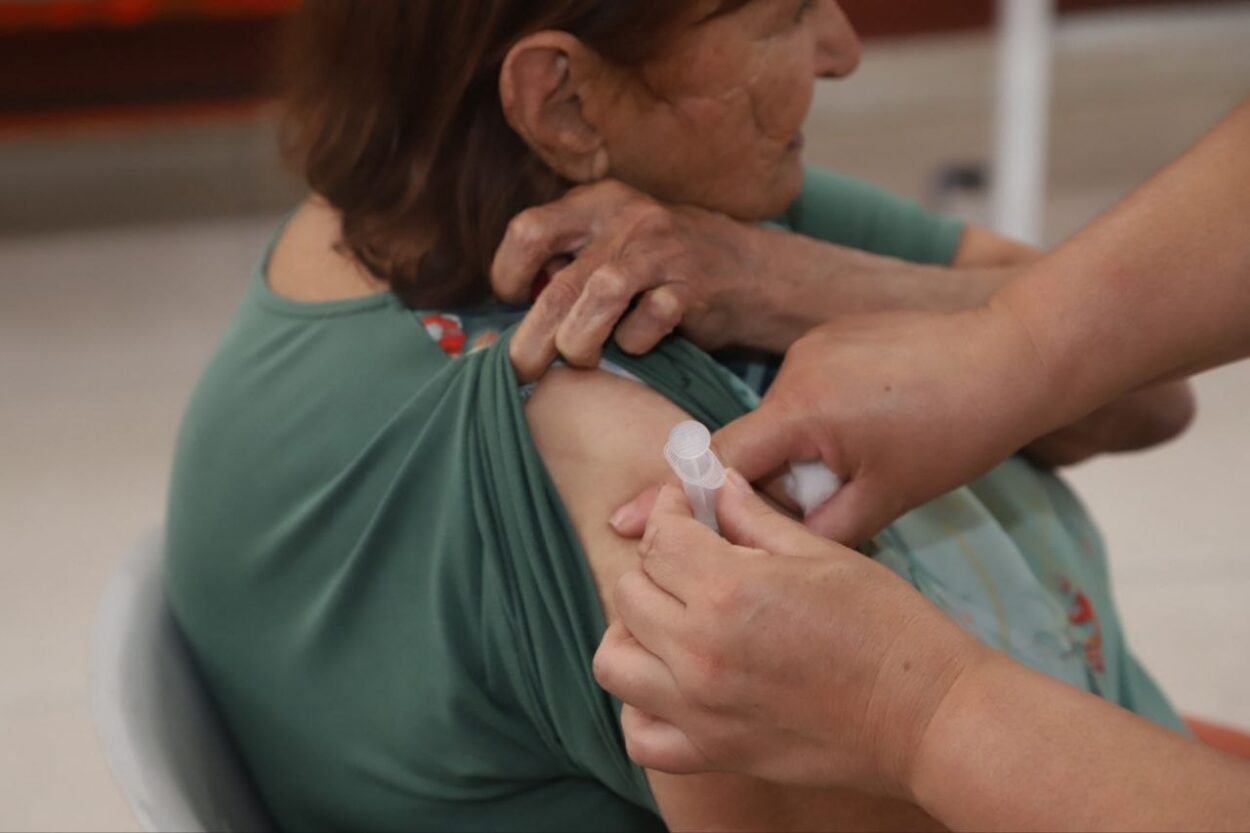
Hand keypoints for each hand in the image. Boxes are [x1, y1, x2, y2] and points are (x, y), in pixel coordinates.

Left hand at [492, 179, 841, 379]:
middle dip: (533, 337)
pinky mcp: (693, 285)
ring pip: (599, 296)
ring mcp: (663, 250)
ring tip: (580, 359)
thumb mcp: (611, 244)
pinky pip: (648, 323)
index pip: (529, 230)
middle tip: (522, 368)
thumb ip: (566, 260)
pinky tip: (639, 344)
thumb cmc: (663, 267)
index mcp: (597, 202)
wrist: (750, 272)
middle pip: (559, 282)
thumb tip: (511, 304)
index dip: (508, 273)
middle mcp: (627, 217)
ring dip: (580, 341)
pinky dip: (635, 342)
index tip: (512, 302)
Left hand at [594, 474, 987, 795]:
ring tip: (673, 620)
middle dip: (655, 565)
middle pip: (628, 592)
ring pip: (613, 661)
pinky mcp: (714, 753)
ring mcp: (700, 709)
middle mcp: (699, 651)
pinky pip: (639, 735)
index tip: (686, 507)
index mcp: (728, 591)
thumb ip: (753, 517)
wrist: (927, 716)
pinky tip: (674, 684)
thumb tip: (714, 484)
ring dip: (633, 632)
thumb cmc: (887, 627)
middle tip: (691, 560)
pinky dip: (642, 708)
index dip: (671, 511)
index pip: (660, 538)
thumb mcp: (821, 554)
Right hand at [613, 303, 1059, 543]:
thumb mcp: (885, 497)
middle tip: (814, 503)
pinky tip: (877, 426)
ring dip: (799, 450)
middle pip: (748, 443)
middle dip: (763, 482)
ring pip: (779, 418)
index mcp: (798, 411)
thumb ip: (815, 529)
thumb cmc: (956, 429)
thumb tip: (765, 551)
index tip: (624, 524)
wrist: (1013, 354)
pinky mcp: (834, 335)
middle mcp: (793, 371)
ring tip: (870, 458)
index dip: (670, 500)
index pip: (713, 464)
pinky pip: (805, 388)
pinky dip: (821, 418)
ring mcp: (812, 345)